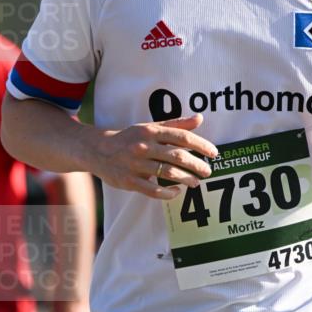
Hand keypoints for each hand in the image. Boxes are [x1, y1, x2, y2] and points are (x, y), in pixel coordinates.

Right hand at [91, 113, 217, 198]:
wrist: (97, 150)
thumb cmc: (130, 138)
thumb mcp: (150, 127)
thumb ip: (176, 125)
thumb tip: (200, 118)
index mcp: (150, 131)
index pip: (181, 137)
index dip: (200, 145)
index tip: (214, 153)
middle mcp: (143, 146)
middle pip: (177, 156)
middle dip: (197, 165)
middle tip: (208, 171)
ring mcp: (135, 165)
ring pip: (167, 173)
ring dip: (186, 179)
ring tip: (196, 182)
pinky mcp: (129, 181)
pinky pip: (152, 190)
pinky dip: (167, 193)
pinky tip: (176, 191)